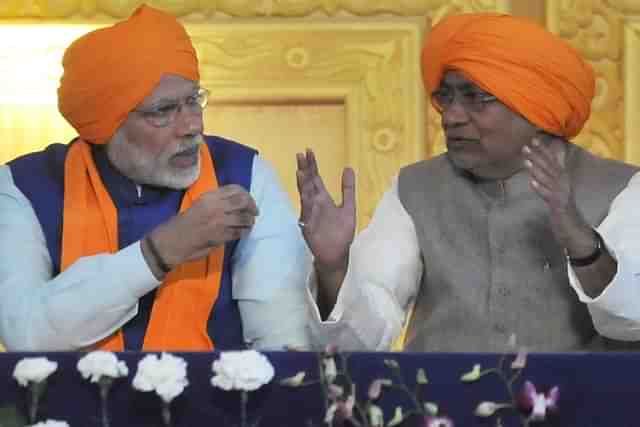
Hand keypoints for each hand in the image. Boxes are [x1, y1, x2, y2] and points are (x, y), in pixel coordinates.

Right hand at [146, 185, 258, 271]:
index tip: (249, 201)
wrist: (172, 240)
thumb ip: (217, 201)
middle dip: (252, 207)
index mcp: (209, 196)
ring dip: (249, 222)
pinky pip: (239, 232)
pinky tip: (243, 233)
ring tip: (249, 224)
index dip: (246, 195)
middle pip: (243, 201)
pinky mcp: (220, 235)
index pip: (235, 189)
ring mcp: (218, 220)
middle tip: (254, 213)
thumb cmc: (185, 223)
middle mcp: (215, 205)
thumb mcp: (200, 205)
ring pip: (244, 218)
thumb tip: (237, 202)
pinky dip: (244, 233)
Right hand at [296, 149, 355, 274]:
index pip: (315, 179)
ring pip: (306, 197)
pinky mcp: (310, 227)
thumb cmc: (342, 233)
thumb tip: (348, 167)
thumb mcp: (348, 207)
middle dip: (305, 170)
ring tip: (301, 172)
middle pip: (308, 184)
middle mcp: (315, 205)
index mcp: (323, 199)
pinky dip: (306, 205)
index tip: (309, 151)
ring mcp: (311, 215)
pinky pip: (308, 215)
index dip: (312, 166)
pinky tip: (305, 195)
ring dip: (303, 185)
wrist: (338, 255)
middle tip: (301, 154)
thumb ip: (348, 189)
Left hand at [522, 135, 593, 255]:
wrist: (573, 227)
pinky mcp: (558, 205)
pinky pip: (548, 195)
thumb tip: (549, 160)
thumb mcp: (558, 188)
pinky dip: (540, 188)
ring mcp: (561, 194)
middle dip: (537, 156)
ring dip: (536, 170)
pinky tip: (531, 183)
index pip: (552, 161)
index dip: (543, 150)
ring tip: (526, 161)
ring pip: (547, 179)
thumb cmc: (563, 206)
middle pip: (549, 167)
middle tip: (525, 147)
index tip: (533, 139)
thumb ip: (554, 173)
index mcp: (562, 178)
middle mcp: (563, 183)